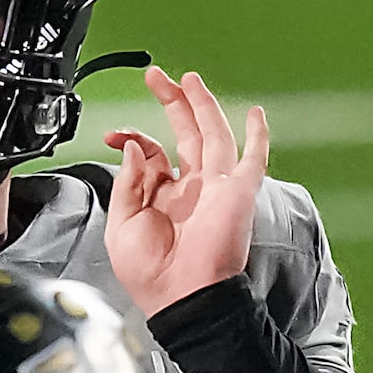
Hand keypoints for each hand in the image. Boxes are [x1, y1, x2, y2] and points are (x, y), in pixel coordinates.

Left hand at [100, 65, 271, 315]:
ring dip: (202, 105)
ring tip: (189, 79)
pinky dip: (257, 136)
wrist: (181, 296)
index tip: (115, 132)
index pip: (152, 152)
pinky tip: (254, 114)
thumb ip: (127, 181)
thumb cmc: (151, 274)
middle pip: (183, 133)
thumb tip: (132, 145)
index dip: (133, 137)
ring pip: (212, 135)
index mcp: (161, 196)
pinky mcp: (238, 192)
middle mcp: (190, 188)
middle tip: (157, 76)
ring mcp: (215, 187)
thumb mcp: (121, 224)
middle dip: (171, 102)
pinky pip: (253, 159)